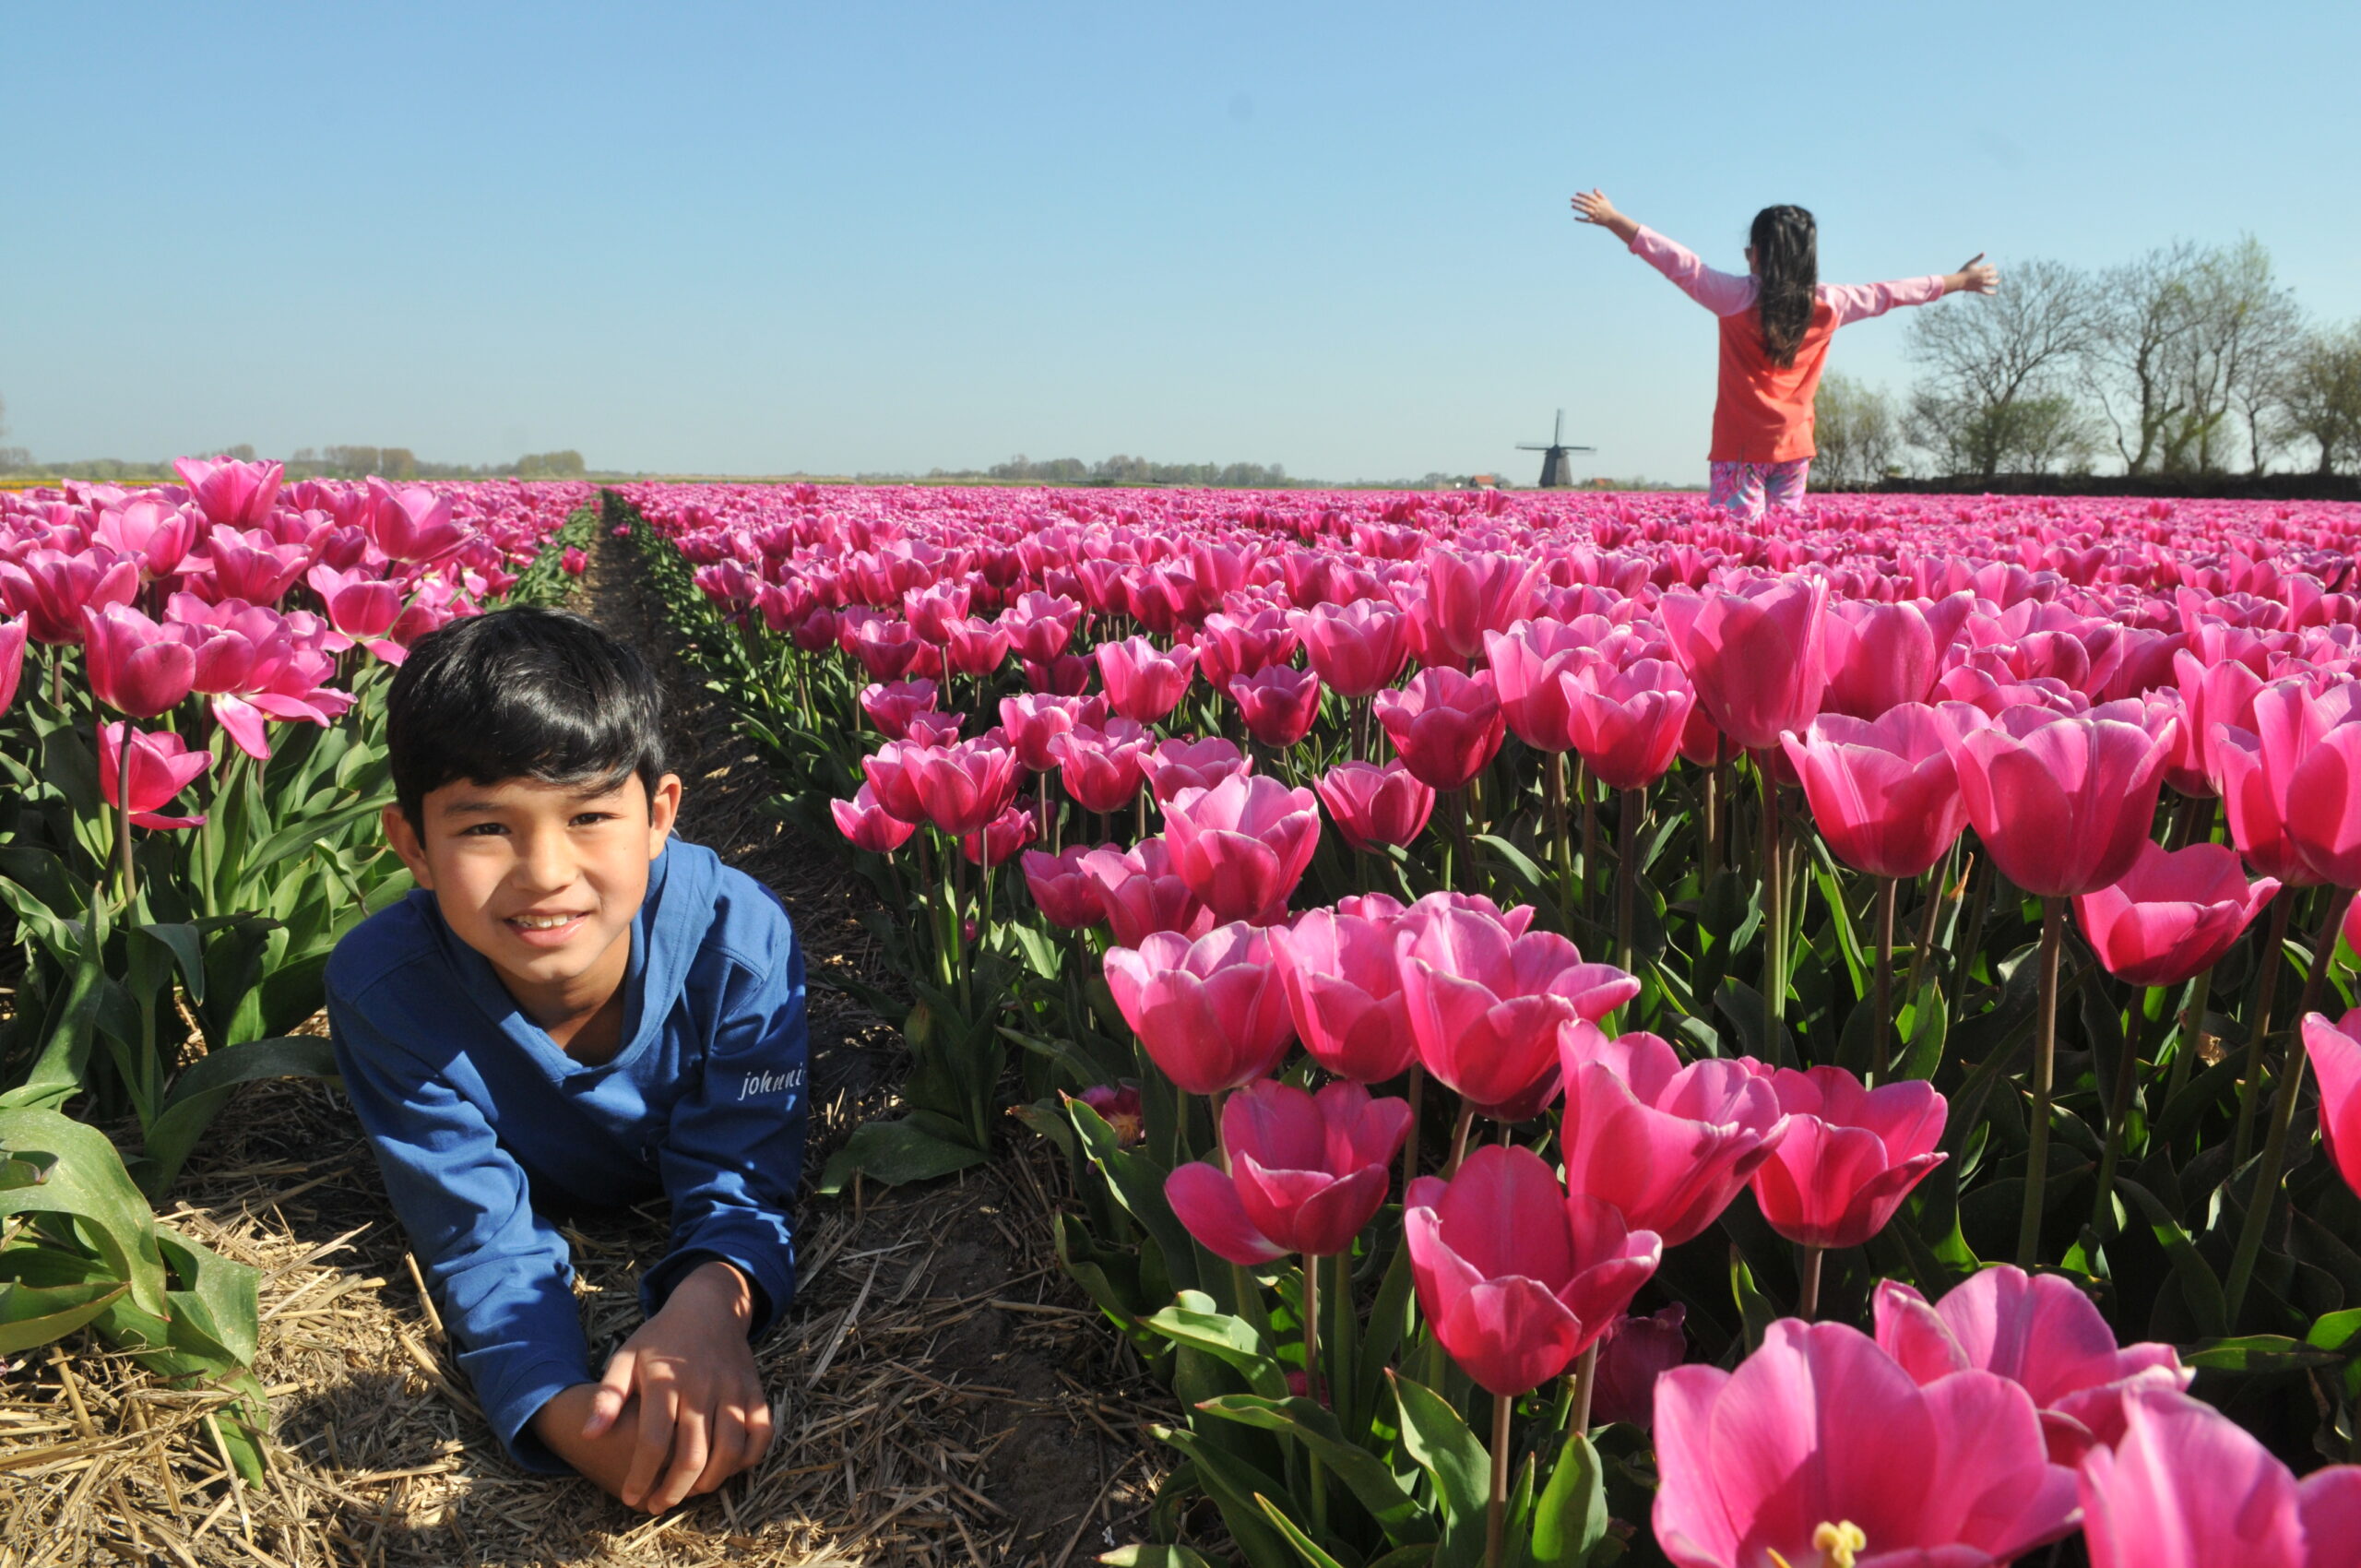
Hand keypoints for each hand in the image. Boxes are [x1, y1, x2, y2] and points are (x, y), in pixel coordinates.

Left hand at [538, 1261, 774, 1511]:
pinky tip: (729, 1468)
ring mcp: (733, 1389)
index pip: (653, 1442)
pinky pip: (761, 1433)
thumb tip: (589, 1435)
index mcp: (666, 1382)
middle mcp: (702, 1387)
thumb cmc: (660, 1339)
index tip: (631, 1497)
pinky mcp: (754, 1390)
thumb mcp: (626, 1358)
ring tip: (691, 1490)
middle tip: (660, 1503)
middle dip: (675, 1490)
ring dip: (711, 1480)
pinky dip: (749, 1458)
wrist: (708, 1306)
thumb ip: (607, 1397)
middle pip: (693, 1455)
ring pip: (730, 1450)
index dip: (642, 1476)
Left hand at [1570, 188, 1636, 241]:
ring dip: (1578, 208)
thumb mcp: (1606, 200)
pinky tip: (1575, 217)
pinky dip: (1580, 219)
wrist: (1613, 219)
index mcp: (1599, 202)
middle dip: (1579, 200)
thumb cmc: (1609, 209)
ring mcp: (1595, 214)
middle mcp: (1596, 207)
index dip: (1583, 194)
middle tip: (1571, 198)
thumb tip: (1594, 189)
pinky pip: (1586, 220)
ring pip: (1585, 210)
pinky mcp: (1594, 220)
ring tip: (1572, 205)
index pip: (1589, 197)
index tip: (1577, 193)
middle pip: (1586, 203)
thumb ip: (1600, 194)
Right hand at [1948, 253, 1998, 294]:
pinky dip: (1991, 293)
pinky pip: (1986, 292)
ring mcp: (1981, 284)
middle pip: (1992, 274)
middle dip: (1994, 272)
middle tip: (1994, 272)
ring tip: (1998, 280)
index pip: (1990, 266)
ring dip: (1996, 281)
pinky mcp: (1978, 289)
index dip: (1991, 265)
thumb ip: (1978, 258)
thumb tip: (1984, 253)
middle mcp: (1983, 277)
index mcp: (1982, 270)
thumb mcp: (1970, 263)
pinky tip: (1995, 292)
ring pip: (1992, 283)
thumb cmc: (1964, 271)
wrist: (1958, 281)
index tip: (1991, 265)